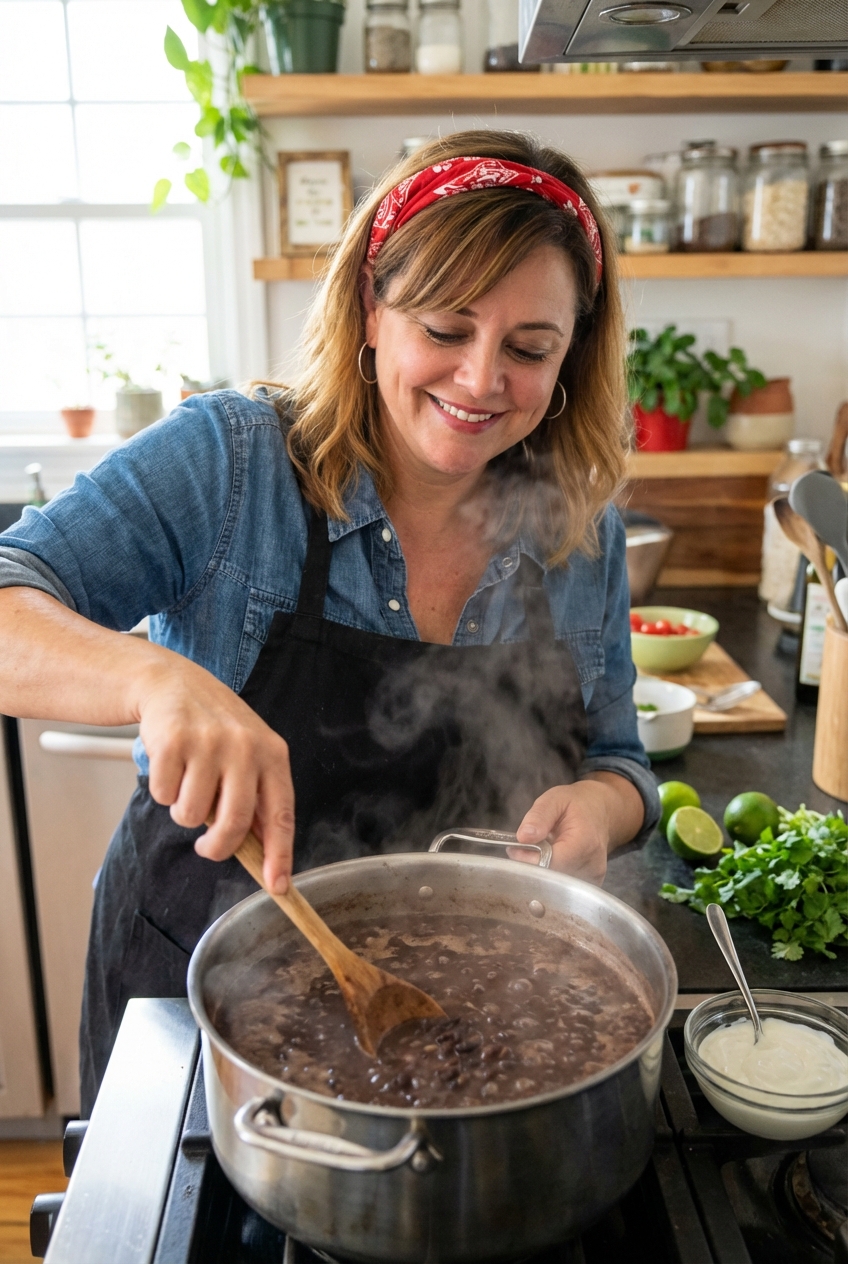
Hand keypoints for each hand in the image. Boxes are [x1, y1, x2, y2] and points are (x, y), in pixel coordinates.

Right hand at [135, 657, 294, 893]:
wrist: (172, 683)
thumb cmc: (214, 727)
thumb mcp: (248, 753)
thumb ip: (255, 797)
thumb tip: (262, 854)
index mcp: (272, 753)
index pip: (281, 814)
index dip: (280, 855)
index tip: (278, 887)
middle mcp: (245, 746)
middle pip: (233, 823)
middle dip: (217, 847)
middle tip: (206, 847)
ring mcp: (208, 743)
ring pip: (192, 814)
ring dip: (184, 811)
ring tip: (187, 782)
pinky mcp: (173, 741)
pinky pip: (163, 796)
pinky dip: (162, 791)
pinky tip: (170, 765)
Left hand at [514, 773, 644, 884]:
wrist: (601, 811)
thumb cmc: (577, 804)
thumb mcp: (554, 800)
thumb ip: (539, 817)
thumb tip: (524, 837)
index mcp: (584, 842)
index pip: (550, 864)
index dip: (528, 859)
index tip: (515, 849)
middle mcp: (592, 864)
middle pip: (553, 878)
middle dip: (532, 867)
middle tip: (522, 850)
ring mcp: (594, 876)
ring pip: (557, 886)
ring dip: (542, 872)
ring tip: (539, 852)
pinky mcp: (592, 883)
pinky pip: (566, 887)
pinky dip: (553, 876)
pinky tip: (552, 861)